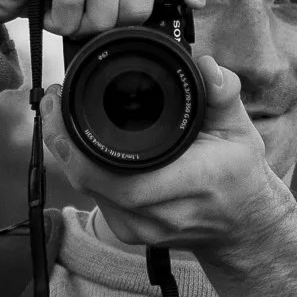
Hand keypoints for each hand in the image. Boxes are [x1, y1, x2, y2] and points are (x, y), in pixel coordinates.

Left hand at [39, 53, 296, 255]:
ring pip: (86, 189)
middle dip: (61, 138)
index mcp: (186, 185)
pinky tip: (78, 142)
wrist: (242, 226)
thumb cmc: (239, 175)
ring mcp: (138, 228)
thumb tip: (208, 65)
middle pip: (87, 180)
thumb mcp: (240, 131)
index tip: (62, 99)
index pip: (113, 174)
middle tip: (54, 99)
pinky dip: (83, 168)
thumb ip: (224, 96)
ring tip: (60, 114)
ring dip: (69, 152)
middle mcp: (157, 215)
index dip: (74, 140)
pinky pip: (94, 197)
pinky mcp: (127, 231)